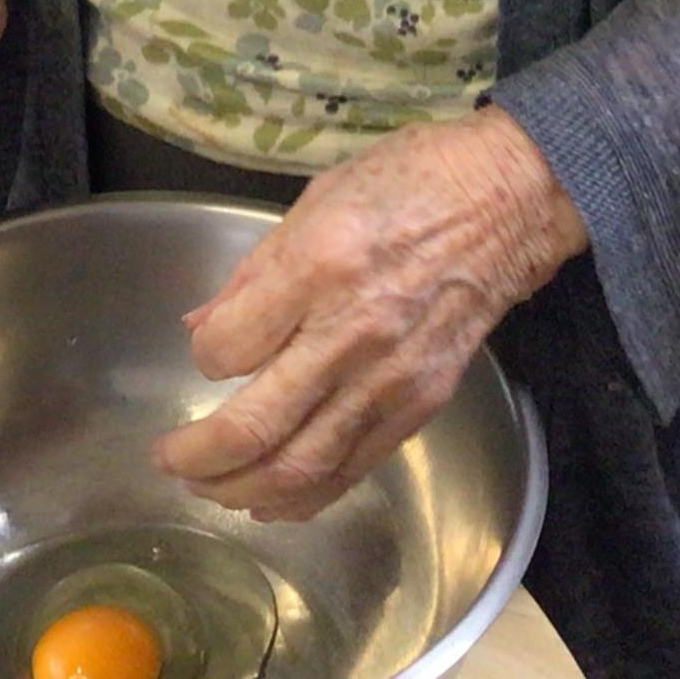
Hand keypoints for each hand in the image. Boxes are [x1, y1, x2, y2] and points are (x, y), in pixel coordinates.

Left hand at [155, 112, 586, 521]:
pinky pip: (352, 469)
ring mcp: (390, 376)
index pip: (228, 347)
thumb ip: (256, 271)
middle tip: (169, 461)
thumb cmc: (412, 180)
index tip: (207, 353)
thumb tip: (201, 326)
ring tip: (209, 488)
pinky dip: (304, 497)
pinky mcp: (422, 404)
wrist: (510, 200)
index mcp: (318, 264)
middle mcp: (352, 330)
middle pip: (255, 426)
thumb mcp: (319, 198)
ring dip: (241, 491)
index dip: (200, 360)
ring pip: (301, 466)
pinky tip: (271, 499)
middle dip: (196, 458)